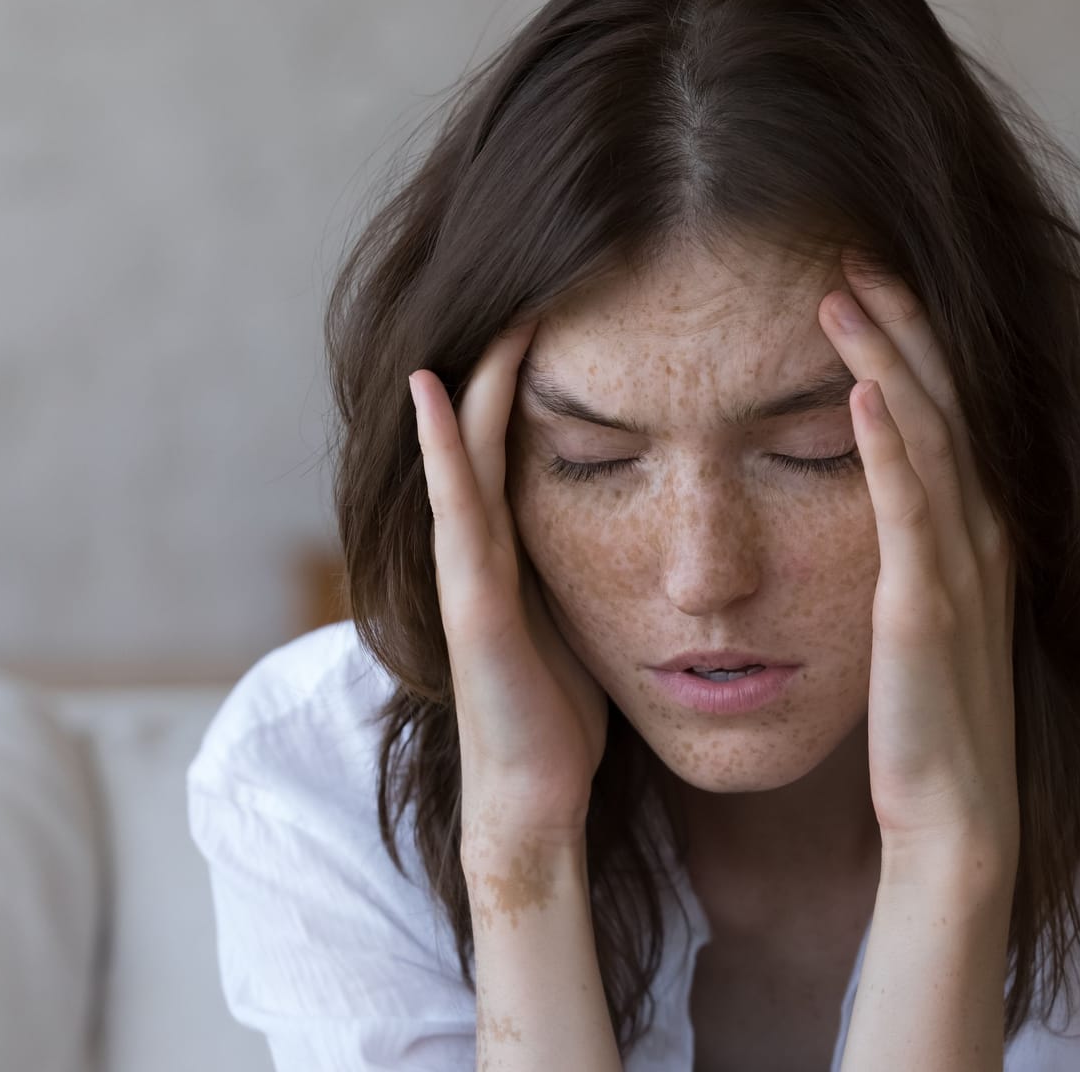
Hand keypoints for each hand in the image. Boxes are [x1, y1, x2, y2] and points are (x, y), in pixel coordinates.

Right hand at [408, 320, 607, 844]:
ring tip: (495, 305)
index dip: (536, 373)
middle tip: (539, 277)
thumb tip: (645, 520)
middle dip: (506, 356)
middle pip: (485, 429)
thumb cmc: (561, 717)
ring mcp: (466, 572)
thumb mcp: (586, 617)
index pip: (520, 437)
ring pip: (463, 453)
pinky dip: (441, 446)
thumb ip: (593, 565)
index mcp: (515, 548)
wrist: (531, 802)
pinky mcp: (471, 604)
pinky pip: (457, 509)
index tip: (575, 305)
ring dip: (474, 378)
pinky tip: (433, 387)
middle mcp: (481, 548)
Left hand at [818, 255, 1018, 863]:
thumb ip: (912, 552)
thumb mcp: (925, 615)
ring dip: (889, 357)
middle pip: (947, 400)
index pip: (950, 409)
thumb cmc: (928, 721)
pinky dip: (889, 443)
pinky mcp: (925, 608)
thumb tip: (879, 501)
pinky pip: (910, 509)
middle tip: (851, 250)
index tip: (866, 279)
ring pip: (930, 435)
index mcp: (977, 532)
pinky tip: (862, 389)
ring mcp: (960, 567)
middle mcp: (980, 534)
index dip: (916, 339)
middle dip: (902, 321)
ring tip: (842, 291)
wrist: (954, 814)